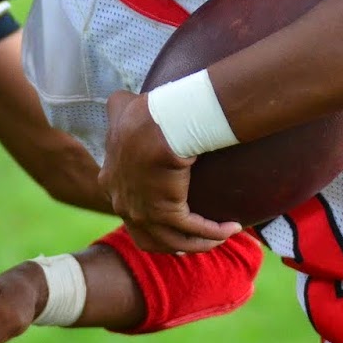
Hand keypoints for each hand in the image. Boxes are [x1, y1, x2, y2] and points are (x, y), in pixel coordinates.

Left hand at [100, 90, 238, 254]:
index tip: (170, 219)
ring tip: (218, 238)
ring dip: (197, 243)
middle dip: (171, 242)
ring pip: (171, 241)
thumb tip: (121, 100)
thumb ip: (118, 109)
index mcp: (110, 183)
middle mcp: (122, 203)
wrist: (158, 124)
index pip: (127, 210)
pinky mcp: (166, 213)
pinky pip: (193, 230)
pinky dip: (213, 233)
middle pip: (147, 236)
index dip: (149, 220)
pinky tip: (231, 229)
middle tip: (191, 240)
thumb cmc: (142, 113)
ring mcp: (142, 212)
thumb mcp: (120, 107)